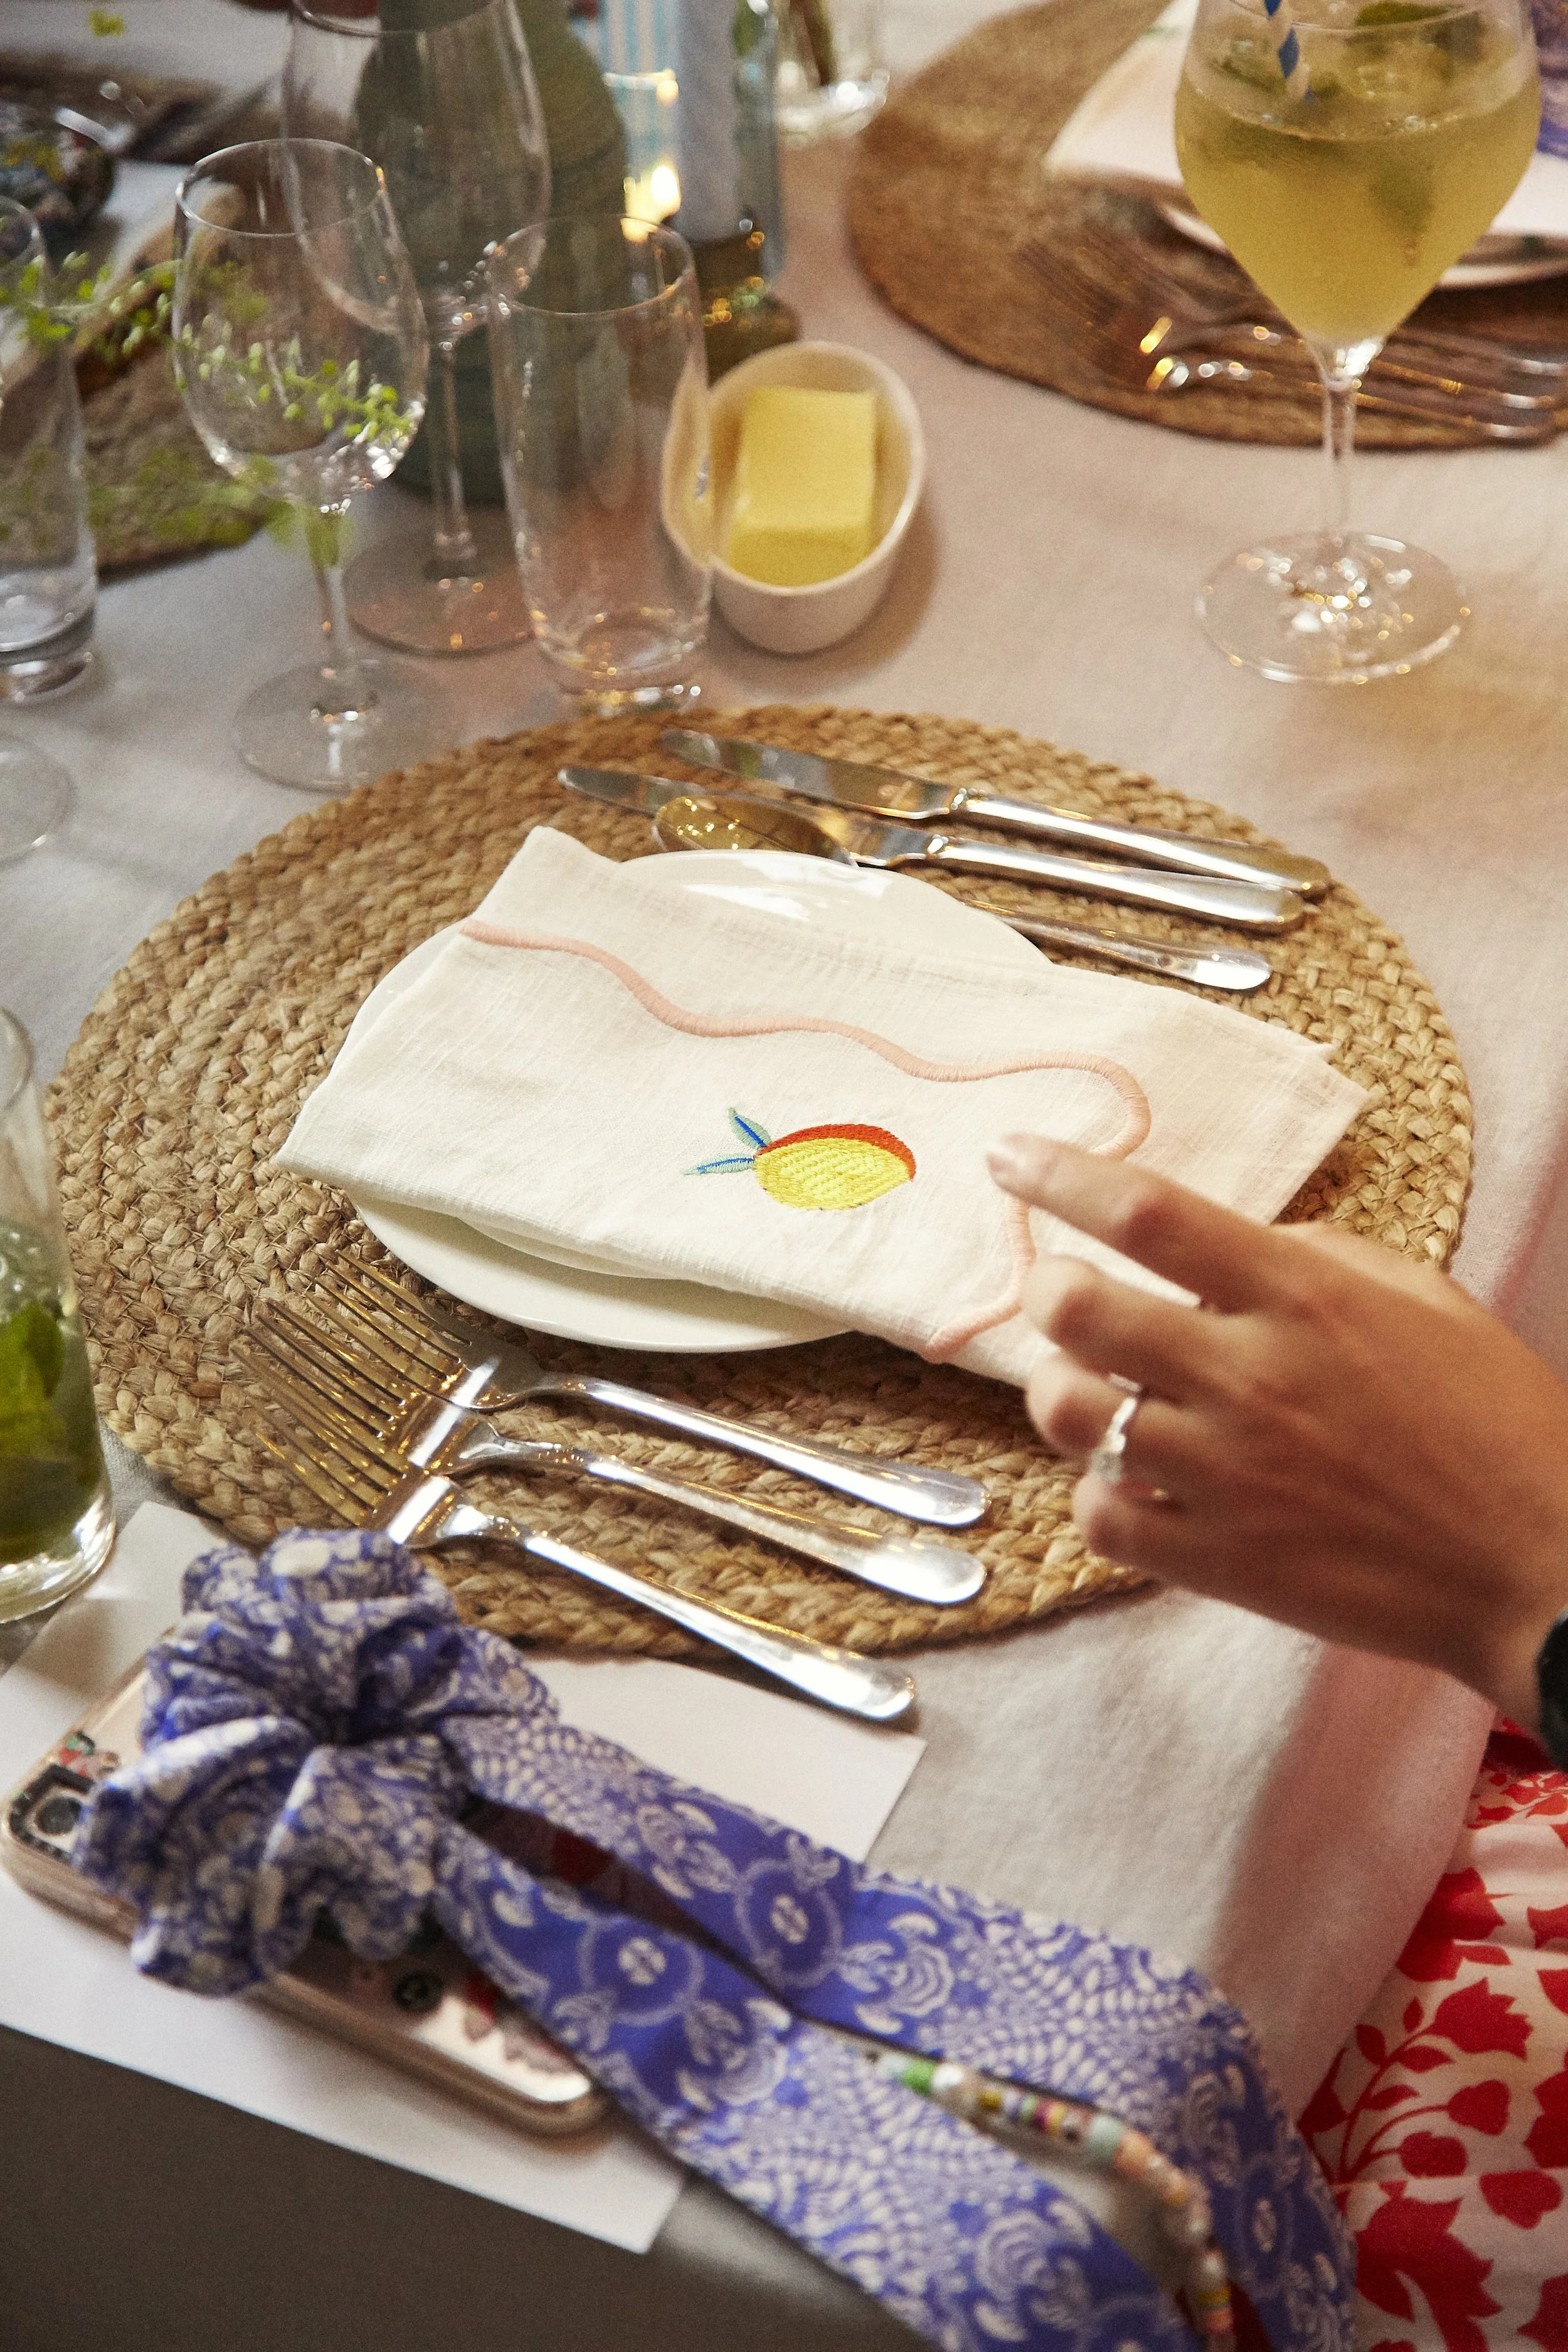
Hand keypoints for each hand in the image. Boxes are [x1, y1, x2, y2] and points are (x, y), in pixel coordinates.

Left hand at [987, 1133, 1567, 1725]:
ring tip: (1094, 1385)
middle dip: (1047, 1287)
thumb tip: (1222, 1244)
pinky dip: (1098, 1490)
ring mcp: (1226, 1475)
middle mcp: (1250, 1379)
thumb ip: (1313, 1258)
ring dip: (1061, 1386)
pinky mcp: (1218, 1560)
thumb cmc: (1495, 1424)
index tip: (1009, 1157)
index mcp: (1302, 1298)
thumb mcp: (1422, 1299)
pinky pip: (1098, 1515)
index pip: (1146, 1213)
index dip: (1060, 1176)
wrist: (1540, 1568)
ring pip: (1068, 1412)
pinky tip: (1133, 1477)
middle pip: (1076, 1309)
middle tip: (1065, 1290)